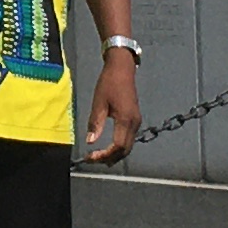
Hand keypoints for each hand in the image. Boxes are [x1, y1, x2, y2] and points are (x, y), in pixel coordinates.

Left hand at [83, 48, 140, 164]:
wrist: (122, 68)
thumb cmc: (109, 83)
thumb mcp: (99, 102)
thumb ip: (95, 123)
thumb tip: (90, 141)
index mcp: (125, 119)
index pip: (117, 146)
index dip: (104, 155)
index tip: (90, 156)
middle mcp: (134, 123)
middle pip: (124, 150)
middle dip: (110, 158)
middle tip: (93, 160)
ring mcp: (136, 121)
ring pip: (128, 146)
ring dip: (115, 154)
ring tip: (99, 157)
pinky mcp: (135, 119)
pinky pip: (129, 139)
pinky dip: (119, 147)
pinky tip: (109, 148)